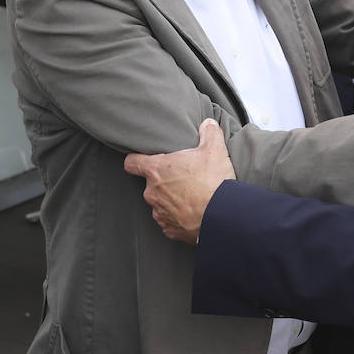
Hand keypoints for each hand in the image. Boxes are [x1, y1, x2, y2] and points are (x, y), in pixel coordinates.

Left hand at [125, 118, 235, 243]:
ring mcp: (159, 213)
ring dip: (172, 199)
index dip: (136, 160)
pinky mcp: (170, 229)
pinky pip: (170, 220)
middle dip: (165, 180)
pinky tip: (194, 212)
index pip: (131, 163)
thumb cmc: (213, 182)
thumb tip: (208, 124)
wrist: (222, 216)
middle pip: (151, 183)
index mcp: (157, 170)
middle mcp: (152, 192)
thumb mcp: (215, 150)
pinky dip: (179, 217)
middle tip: (184, 177)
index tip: (143, 160)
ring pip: (161, 202)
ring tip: (192, 196)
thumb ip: (209, 132)